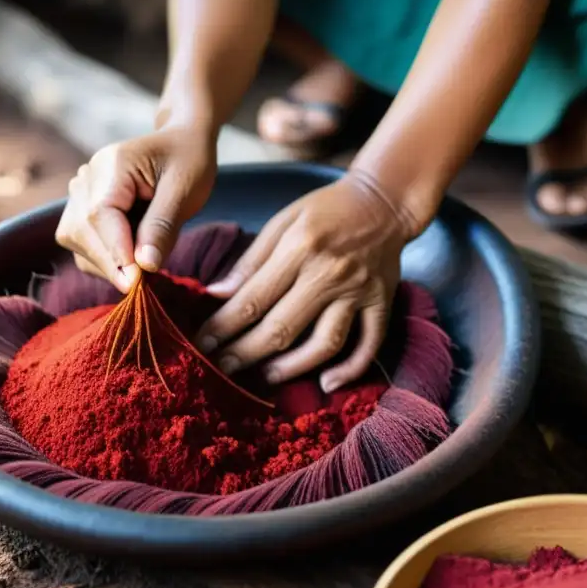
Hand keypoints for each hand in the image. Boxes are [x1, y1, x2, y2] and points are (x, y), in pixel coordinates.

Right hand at [55, 127, 215, 291]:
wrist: (181, 142)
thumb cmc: (188, 161)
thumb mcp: (185, 191)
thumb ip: (162, 227)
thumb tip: (144, 266)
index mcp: (111, 165)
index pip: (99, 216)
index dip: (115, 253)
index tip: (136, 283)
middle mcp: (86, 178)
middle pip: (81, 233)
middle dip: (111, 263)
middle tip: (145, 283)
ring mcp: (80, 192)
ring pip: (77, 243)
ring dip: (108, 263)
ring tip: (145, 260)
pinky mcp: (82, 208)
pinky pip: (84, 243)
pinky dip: (107, 258)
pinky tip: (134, 254)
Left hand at [197, 172, 417, 391]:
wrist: (384, 202)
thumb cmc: (327, 210)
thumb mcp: (283, 221)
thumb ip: (251, 260)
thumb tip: (217, 294)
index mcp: (300, 248)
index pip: (255, 298)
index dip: (224, 326)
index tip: (202, 344)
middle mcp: (330, 274)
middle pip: (283, 327)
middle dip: (246, 353)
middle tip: (222, 368)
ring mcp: (359, 292)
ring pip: (324, 343)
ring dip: (291, 368)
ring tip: (264, 377)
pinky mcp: (382, 304)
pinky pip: (369, 345)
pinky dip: (350, 370)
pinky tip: (327, 384)